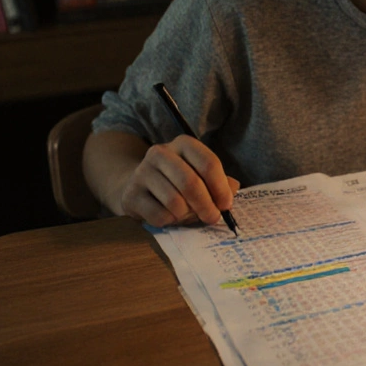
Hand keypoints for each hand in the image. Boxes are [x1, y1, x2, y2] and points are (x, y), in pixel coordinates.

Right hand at [117, 135, 239, 226]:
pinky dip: (170, 221)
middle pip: (190, 182)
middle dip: (206, 205)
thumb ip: (220, 182)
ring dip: (187, 215)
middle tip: (212, 218)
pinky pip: (159, 215)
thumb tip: (234, 188)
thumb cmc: (177, 181)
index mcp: (184, 144)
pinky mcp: (131, 194)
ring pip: (174, 201)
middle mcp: (161, 153)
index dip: (220, 187)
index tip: (226, 205)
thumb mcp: (199, 175)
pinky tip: (170, 216)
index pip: (208, 163)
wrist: (137, 186)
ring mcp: (142, 172)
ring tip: (188, 215)